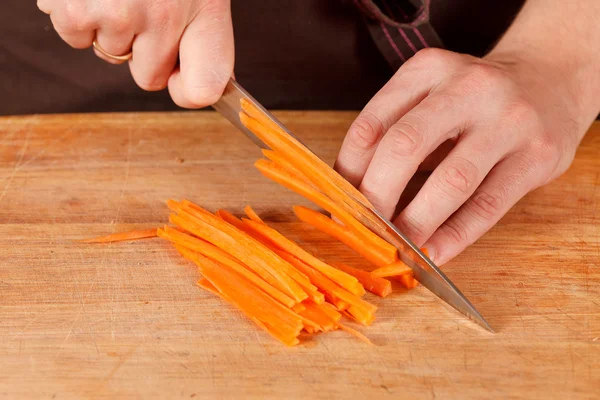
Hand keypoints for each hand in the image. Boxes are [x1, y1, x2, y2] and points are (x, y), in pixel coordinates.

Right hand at [37, 0, 233, 107]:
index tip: (178, 78)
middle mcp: (164, 17)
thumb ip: (200, 34)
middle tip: (141, 1)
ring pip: (107, 54)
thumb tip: (180, 85)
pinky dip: (75, 13)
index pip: (205, 87)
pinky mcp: (74, 7)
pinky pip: (73, 36)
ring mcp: (117, 13)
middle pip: (147, 76)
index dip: (188, 89)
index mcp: (204, 10)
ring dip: (106, 26)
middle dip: (142, 48)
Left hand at [335, 48, 582, 264]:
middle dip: (377, 196)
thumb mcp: (429, 97)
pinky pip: (489, 204)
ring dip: (416, 222)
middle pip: (405, 146)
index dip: (349, 172)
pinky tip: (435, 252)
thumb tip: (348, 192)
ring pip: (452, 180)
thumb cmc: (472, 101)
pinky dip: (456, 235)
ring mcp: (508, 119)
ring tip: (398, 247)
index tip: (340, 205)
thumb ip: (391, 133)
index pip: (371, 125)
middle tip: (366, 229)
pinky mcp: (538, 154)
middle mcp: (468, 87)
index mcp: (427, 70)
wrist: (551, 79)